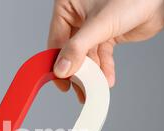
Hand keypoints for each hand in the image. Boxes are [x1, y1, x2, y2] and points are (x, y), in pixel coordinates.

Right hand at [48, 0, 163, 101]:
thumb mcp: (99, 24)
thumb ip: (78, 48)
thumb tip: (61, 70)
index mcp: (67, 6)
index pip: (56, 40)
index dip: (57, 62)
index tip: (61, 81)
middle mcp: (77, 15)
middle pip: (71, 51)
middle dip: (78, 71)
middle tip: (79, 88)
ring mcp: (92, 26)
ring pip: (87, 56)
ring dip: (93, 73)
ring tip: (95, 86)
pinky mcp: (107, 35)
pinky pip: (102, 56)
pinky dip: (104, 68)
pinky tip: (106, 79)